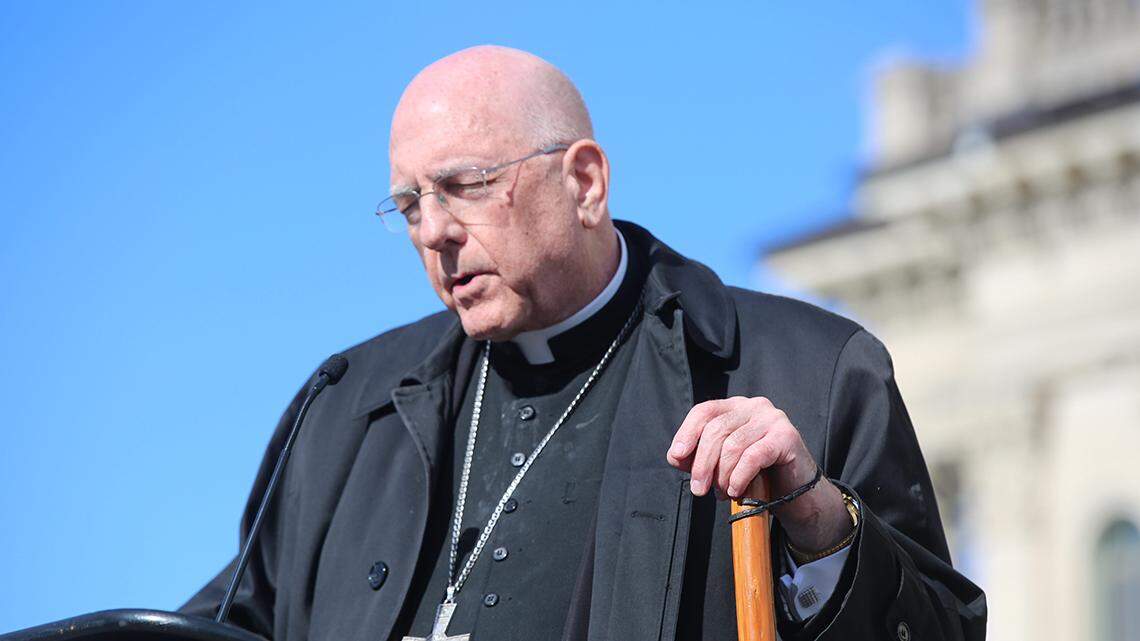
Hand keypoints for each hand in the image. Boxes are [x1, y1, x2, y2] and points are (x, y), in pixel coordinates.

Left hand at [666, 396, 852, 552]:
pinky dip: (739, 476)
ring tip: (722, 492)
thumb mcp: (722, 465)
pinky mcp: (786, 436)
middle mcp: (753, 406)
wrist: (796, 493)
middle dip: (703, 463)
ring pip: (733, 445)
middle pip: (716, 430)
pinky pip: (753, 456)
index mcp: (735, 407)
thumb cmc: (757, 476)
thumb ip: (698, 457)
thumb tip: (676, 456)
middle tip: (699, 489)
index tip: (676, 456)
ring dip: (722, 475)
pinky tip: (736, 490)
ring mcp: (772, 418)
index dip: (687, 432)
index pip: (704, 411)